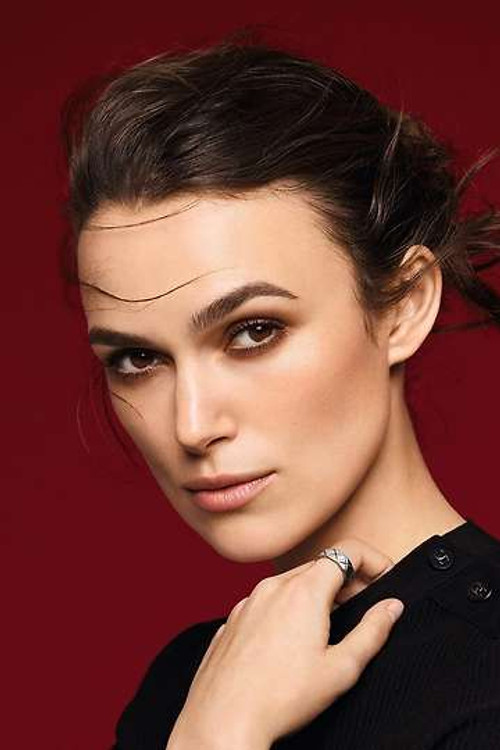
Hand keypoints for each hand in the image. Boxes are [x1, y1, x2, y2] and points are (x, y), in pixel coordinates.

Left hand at [167, 538, 402, 749]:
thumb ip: (372, 631)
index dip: (374, 560)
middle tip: (363, 609)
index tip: (385, 579)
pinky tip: (291, 643)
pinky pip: (267, 602)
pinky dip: (287, 610)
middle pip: (320, 565)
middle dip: (348, 580)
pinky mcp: (233, 619)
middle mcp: (273, 587)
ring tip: (328, 628)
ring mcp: (248, 601)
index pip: (347, 551)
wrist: (222, 719)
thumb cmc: (280, 698)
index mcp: (304, 591)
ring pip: (291, 583)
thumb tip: (391, 606)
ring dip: (316, 595)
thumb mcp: (341, 668)